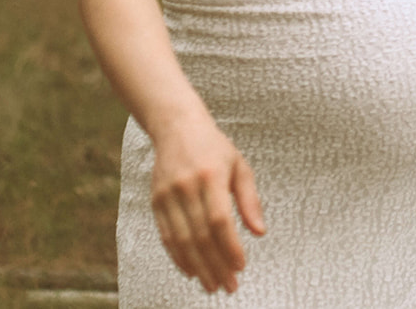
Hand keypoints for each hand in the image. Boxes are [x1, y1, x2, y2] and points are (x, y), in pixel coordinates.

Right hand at [149, 115, 265, 293]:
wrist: (177, 128)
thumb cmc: (215, 148)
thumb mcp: (240, 166)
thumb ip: (250, 200)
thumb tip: (260, 232)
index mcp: (211, 175)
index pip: (220, 220)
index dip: (230, 247)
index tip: (241, 267)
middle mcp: (186, 187)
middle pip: (200, 235)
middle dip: (215, 265)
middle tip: (228, 286)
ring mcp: (167, 195)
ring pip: (182, 240)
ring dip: (198, 267)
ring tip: (212, 285)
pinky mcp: (156, 202)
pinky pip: (167, 236)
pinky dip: (179, 257)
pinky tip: (192, 271)